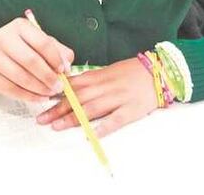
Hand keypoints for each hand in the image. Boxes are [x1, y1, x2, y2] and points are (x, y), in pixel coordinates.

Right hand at [0, 18, 75, 102]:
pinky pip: (10, 89)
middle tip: (59, 86)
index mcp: (20, 26)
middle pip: (30, 61)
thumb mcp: (38, 40)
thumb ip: (58, 50)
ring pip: (20, 77)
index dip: (55, 59)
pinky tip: (39, 98)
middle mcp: (4, 39)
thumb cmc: (18, 46)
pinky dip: (27, 96)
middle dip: (48, 76)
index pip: (42, 43)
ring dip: (39, 88)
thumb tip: (67, 66)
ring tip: (50, 92)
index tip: (64, 70)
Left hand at [36, 58, 156, 137]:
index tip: (42, 101)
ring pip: (92, 108)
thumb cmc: (134, 71)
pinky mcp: (131, 110)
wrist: (161, 71)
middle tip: (42, 119)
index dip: (57, 94)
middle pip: (79, 98)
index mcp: (102, 76)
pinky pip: (115, 120)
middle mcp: (108, 86)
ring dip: (73, 118)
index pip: (75, 85)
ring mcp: (119, 98)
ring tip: (57, 126)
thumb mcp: (110, 70)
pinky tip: (91, 134)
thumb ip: (91, 79)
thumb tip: (68, 85)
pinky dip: (103, 127)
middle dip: (58, 109)